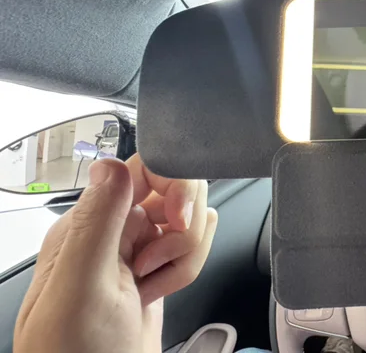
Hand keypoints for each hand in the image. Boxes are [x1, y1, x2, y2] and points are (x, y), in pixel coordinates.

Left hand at [14, 155, 217, 352]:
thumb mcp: (82, 289)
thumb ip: (97, 223)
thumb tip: (111, 163)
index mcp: (88, 222)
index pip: (144, 170)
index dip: (173, 187)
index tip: (178, 218)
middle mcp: (113, 230)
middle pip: (176, 194)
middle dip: (183, 231)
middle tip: (155, 265)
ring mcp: (137, 251)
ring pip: (190, 222)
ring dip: (185, 257)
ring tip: (153, 287)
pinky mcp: (157, 269)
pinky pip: (191, 249)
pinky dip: (187, 270)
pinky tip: (160, 293)